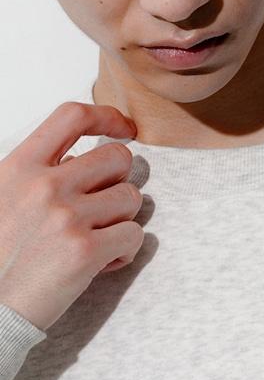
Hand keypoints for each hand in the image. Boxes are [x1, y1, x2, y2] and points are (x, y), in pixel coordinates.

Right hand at [0, 100, 143, 331]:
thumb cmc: (1, 255)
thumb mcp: (4, 195)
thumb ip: (39, 173)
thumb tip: (78, 160)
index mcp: (21, 166)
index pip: (71, 117)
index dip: (107, 117)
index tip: (124, 128)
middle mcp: (46, 185)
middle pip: (119, 158)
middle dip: (121, 182)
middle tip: (105, 208)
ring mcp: (68, 217)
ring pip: (132, 199)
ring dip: (123, 220)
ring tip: (98, 240)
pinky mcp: (86, 251)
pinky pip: (134, 236)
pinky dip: (125, 251)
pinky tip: (102, 262)